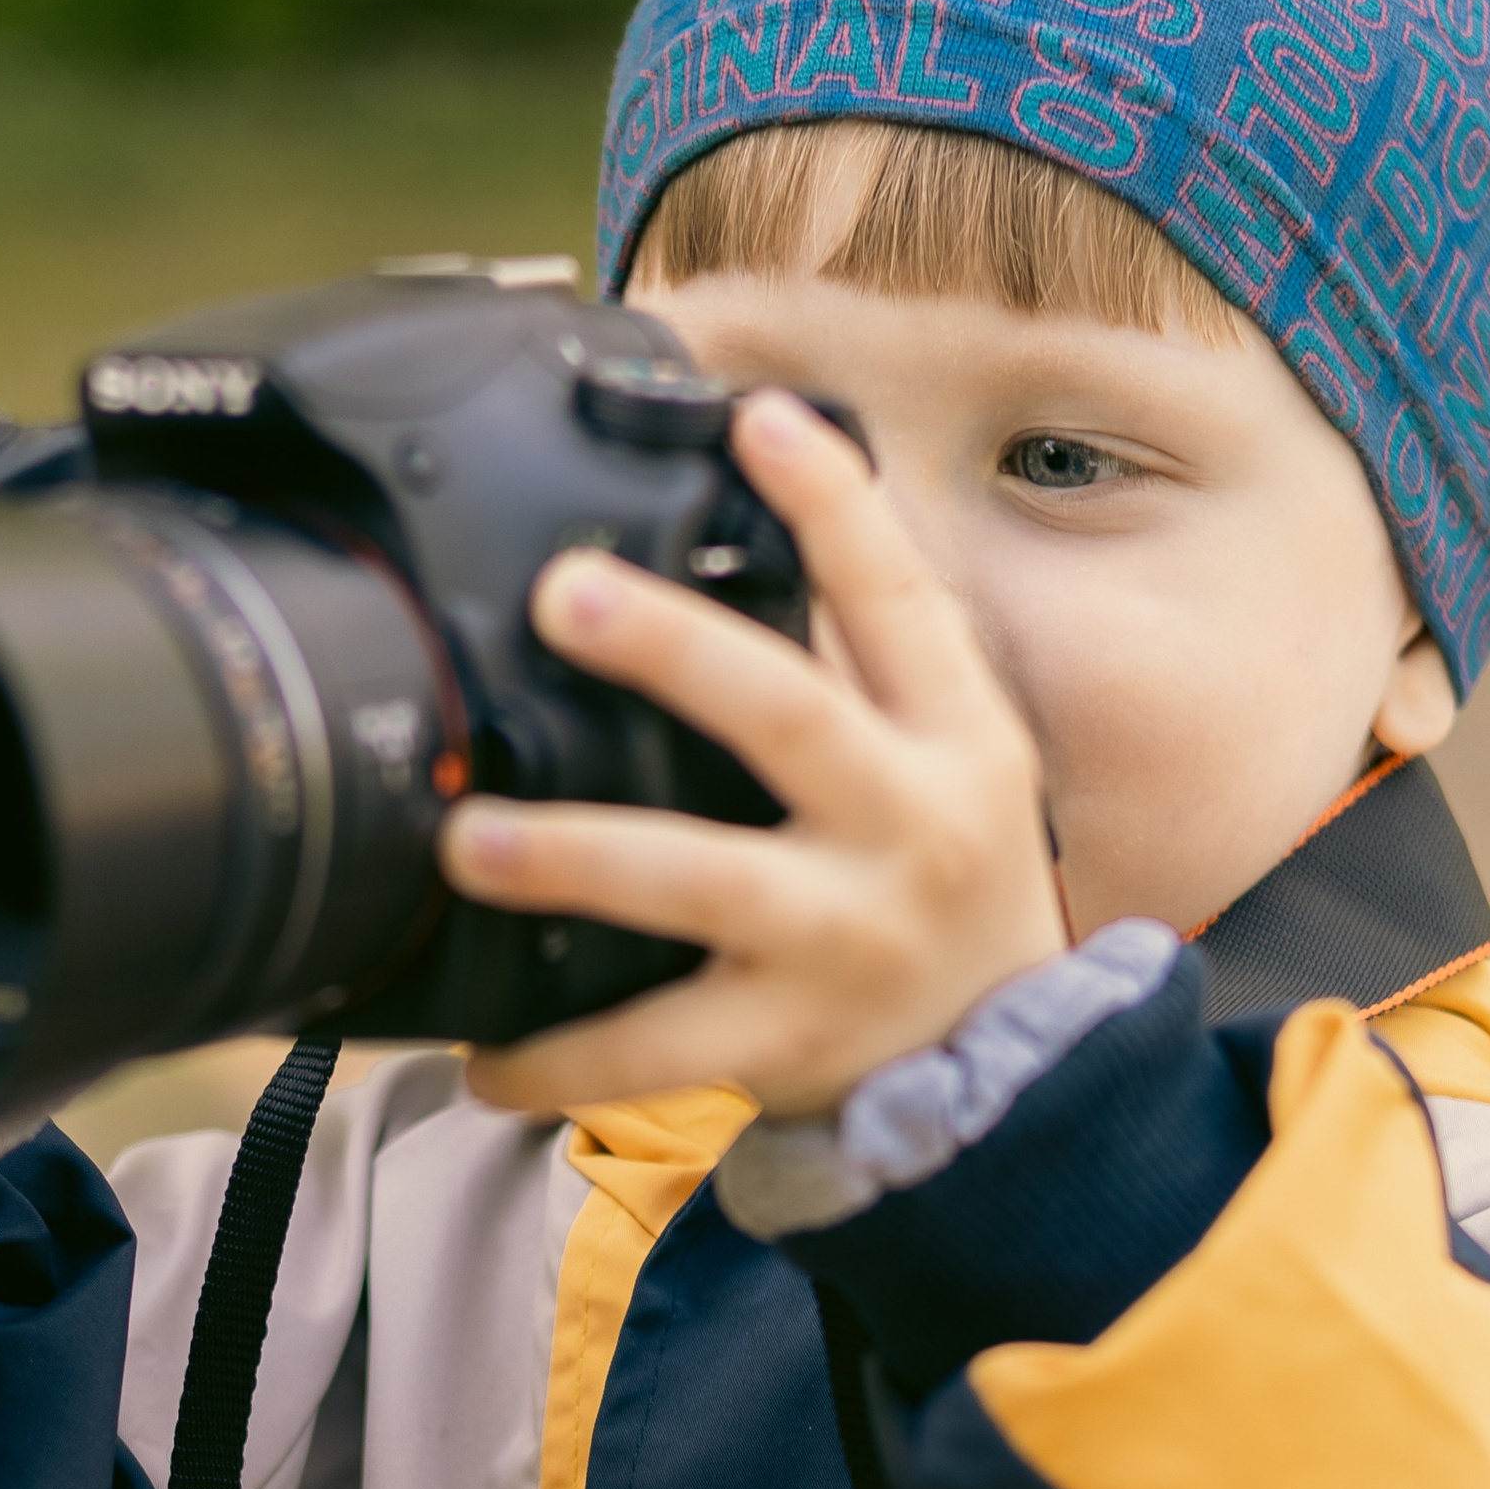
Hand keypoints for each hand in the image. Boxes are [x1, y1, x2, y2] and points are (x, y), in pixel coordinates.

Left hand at [441, 389, 1068, 1120]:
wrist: (1018, 1070)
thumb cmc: (947, 882)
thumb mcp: (952, 758)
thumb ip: (860, 658)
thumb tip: (744, 514)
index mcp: (953, 738)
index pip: (900, 600)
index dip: (834, 506)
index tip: (757, 418)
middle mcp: (910, 827)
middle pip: (789, 717)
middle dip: (674, 650)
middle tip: (562, 595)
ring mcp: (849, 939)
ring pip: (704, 882)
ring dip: (579, 855)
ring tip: (471, 840)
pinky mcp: (792, 1042)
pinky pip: (657, 1050)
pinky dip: (561, 1058)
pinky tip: (481, 1054)